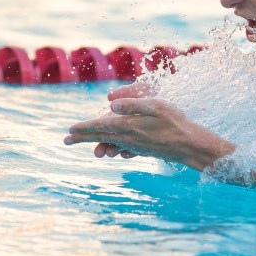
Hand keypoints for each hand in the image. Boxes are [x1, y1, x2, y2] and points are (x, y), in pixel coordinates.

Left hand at [65, 95, 234, 169]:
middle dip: (83, 138)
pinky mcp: (144, 150)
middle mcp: (129, 138)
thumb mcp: (156, 106)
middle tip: (65, 141)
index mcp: (129, 126)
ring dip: (97, 143)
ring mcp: (136, 146)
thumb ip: (133, 105)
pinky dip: (114, 147)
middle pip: (101, 137)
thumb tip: (110, 106)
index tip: (69, 130)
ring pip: (111, 144)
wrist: (190, 145)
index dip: (84, 127)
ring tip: (85, 145)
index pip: (101, 126)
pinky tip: (113, 148)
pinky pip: (124, 148)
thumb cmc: (175, 122)